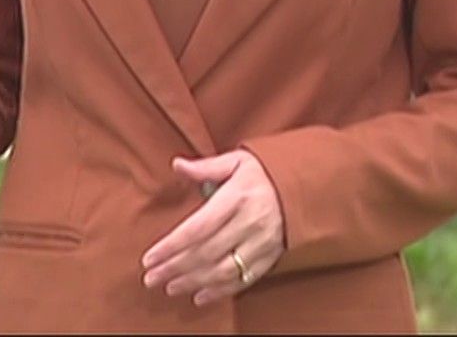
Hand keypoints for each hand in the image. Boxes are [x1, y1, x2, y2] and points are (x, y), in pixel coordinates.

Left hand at [141, 150, 284, 306]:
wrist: (306, 186)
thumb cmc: (265, 172)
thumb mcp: (238, 161)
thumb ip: (206, 167)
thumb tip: (176, 165)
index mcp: (238, 197)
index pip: (198, 227)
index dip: (172, 245)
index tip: (149, 258)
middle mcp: (250, 223)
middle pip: (206, 252)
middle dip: (175, 267)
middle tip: (150, 278)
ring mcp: (262, 243)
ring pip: (222, 270)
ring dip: (192, 282)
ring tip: (169, 287)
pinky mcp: (270, 257)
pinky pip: (242, 280)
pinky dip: (220, 291)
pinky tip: (199, 296)